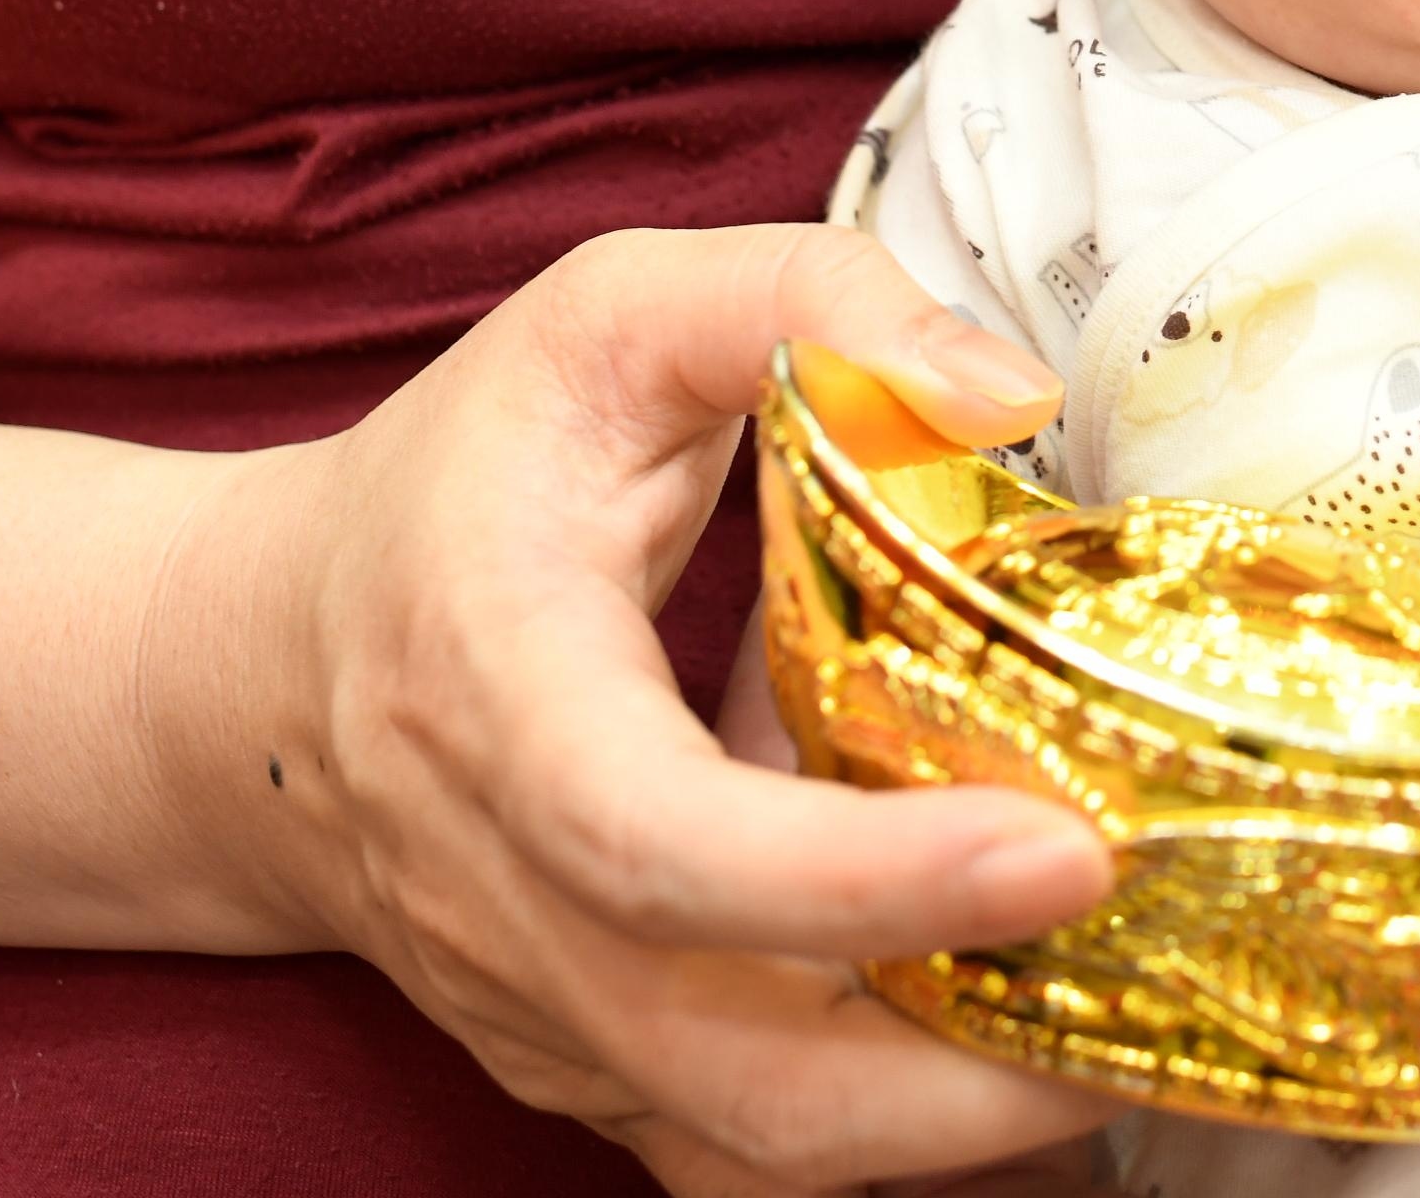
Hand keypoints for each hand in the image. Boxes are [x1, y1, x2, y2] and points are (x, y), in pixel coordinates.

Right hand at [155, 225, 1120, 1196]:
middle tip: (1165, 989)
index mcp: (500, 706)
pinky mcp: (599, 1070)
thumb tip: (1007, 394)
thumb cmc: (456, 482)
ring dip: (958, 1130)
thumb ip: (804, 307)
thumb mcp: (607, 319)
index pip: (664, 847)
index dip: (866, 880)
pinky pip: (754, 1152)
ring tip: (1141, 1037)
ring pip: (757, 1148)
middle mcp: (510, 905)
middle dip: (966, 1079)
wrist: (254, 682)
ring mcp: (548, 1018)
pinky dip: (904, 1139)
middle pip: (736, 1073)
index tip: (1064, 851)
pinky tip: (1043, 1061)